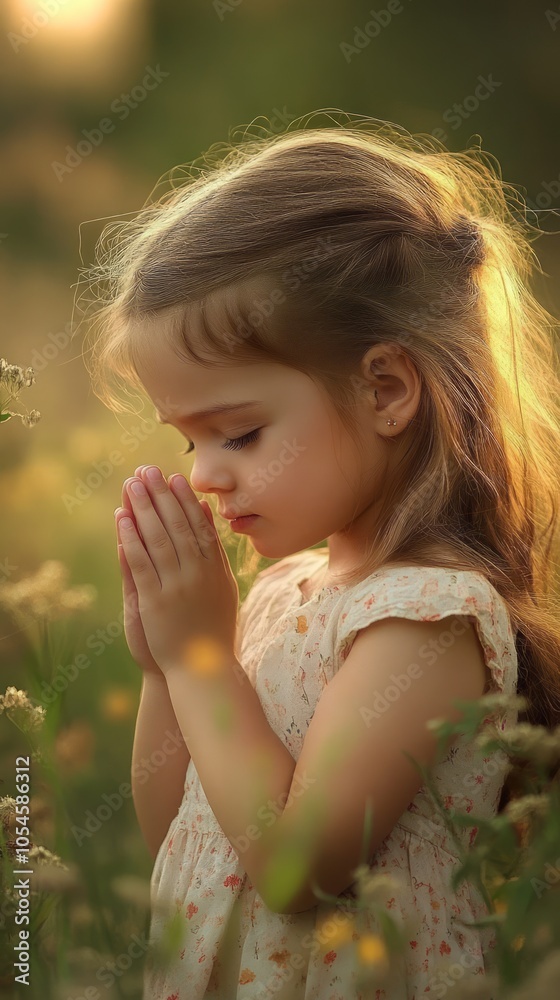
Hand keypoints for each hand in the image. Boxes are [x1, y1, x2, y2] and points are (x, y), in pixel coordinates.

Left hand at [115, 466, 238, 677]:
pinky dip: (130, 539)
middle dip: (161, 495)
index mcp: (214, 568)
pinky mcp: (154, 602)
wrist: (202, 668)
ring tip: (132, 484)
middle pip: (177, 526)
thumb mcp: (222, 585)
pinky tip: (121, 519)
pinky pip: (141, 564)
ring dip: (143, 509)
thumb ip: (213, 550)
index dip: (185, 500)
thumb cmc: (213, 626)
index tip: (174, 477)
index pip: (199, 526)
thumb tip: (206, 513)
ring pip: (158, 539)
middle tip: (148, 470)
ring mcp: (176, 587)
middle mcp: (197, 573)